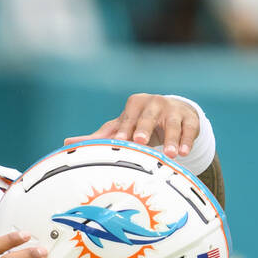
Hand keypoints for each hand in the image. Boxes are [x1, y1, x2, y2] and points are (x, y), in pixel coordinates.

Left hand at [63, 93, 199, 159]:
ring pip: (172, 123)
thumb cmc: (138, 123)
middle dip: (144, 128)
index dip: (124, 128)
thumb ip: (98, 136)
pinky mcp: (190, 118)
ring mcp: (173, 110)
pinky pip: (190, 129)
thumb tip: (67, 142)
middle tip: (140, 141)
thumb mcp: (120, 126)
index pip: (128, 117)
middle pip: (149, 115)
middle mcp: (154, 103)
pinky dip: (187, 140)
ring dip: (171, 138)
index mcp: (135, 104)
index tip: (120, 140)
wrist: (171, 113)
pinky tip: (184, 153)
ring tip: (171, 154)